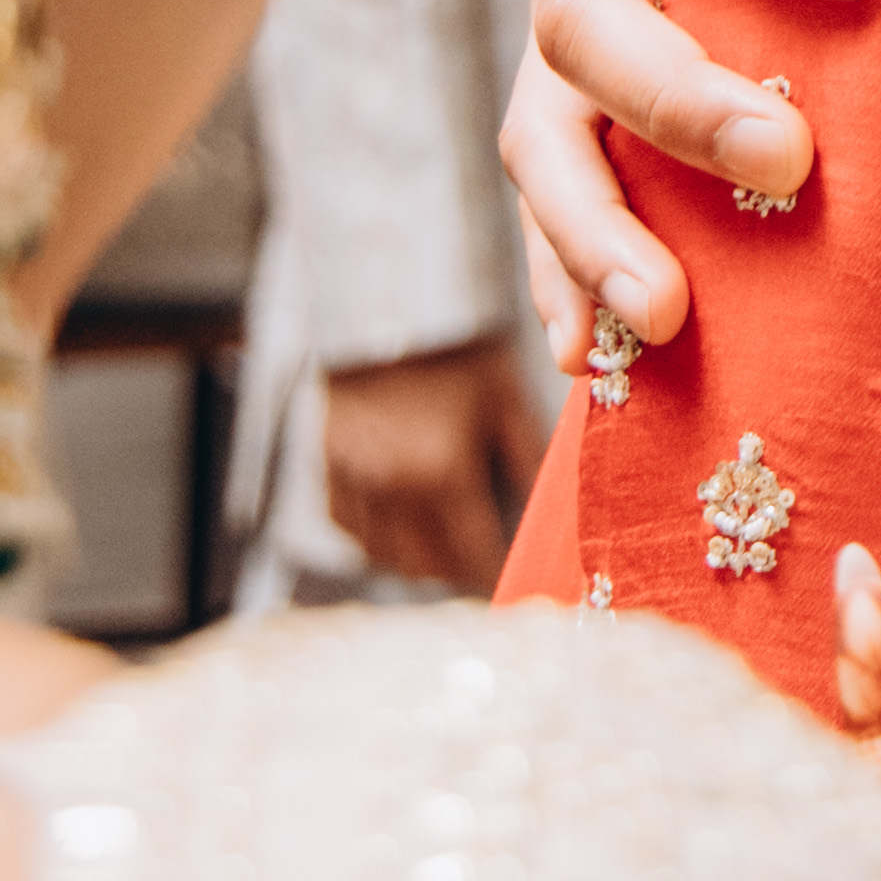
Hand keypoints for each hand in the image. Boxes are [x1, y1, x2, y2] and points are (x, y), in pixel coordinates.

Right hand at [318, 334, 537, 590]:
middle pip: (426, 565)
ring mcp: (353, 480)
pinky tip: (399, 530)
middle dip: (458, 573)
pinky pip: (348, 526)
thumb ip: (528, 459)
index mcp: (442, 473)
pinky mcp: (327, 465)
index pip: (474, 554)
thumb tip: (554, 509)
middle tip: (483, 570)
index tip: (514, 582)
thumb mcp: (505, 398)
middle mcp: (392, 488)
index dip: (496, 575)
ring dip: (416, 562)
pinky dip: (375, 538)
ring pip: (383, 554)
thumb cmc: (459, 347)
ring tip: (446, 555)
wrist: (388, 299)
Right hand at [506, 0, 880, 349]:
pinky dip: (565, 279)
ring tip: (671, 319)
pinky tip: (597, 367)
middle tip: (789, 163)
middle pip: (588, 22)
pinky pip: (550, 195)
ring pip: (546, 136)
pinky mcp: (576, 95)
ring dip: (598, 230)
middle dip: (678, 102)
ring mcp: (567, 17)